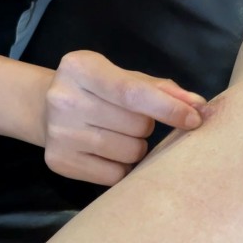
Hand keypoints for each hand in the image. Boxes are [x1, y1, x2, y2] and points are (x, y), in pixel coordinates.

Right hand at [43, 51, 205, 185]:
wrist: (44, 109)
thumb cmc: (97, 90)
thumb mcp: (124, 78)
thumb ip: (162, 89)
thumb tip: (198, 106)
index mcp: (81, 68)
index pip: (133, 93)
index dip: (168, 108)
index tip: (195, 119)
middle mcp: (64, 99)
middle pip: (136, 126)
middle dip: (147, 126)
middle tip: (131, 120)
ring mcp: (59, 133)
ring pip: (129, 153)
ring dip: (136, 147)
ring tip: (118, 135)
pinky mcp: (59, 162)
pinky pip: (115, 175)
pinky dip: (122, 167)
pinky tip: (108, 152)